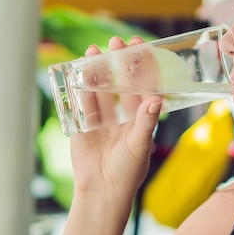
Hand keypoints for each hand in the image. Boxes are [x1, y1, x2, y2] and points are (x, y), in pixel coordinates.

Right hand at [69, 36, 162, 203]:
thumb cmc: (128, 172)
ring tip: (94, 50)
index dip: (143, 65)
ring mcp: (102, 118)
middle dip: (118, 61)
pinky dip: (79, 87)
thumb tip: (156, 98)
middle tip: (116, 41)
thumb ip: (146, 121)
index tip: (141, 46)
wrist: (101, 193)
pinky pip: (81, 102)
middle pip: (121, 81)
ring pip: (100, 88)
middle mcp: (122, 113)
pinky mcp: (83, 125)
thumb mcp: (140, 144)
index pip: (144, 84)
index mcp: (141, 116)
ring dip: (97, 70)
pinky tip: (77, 71)